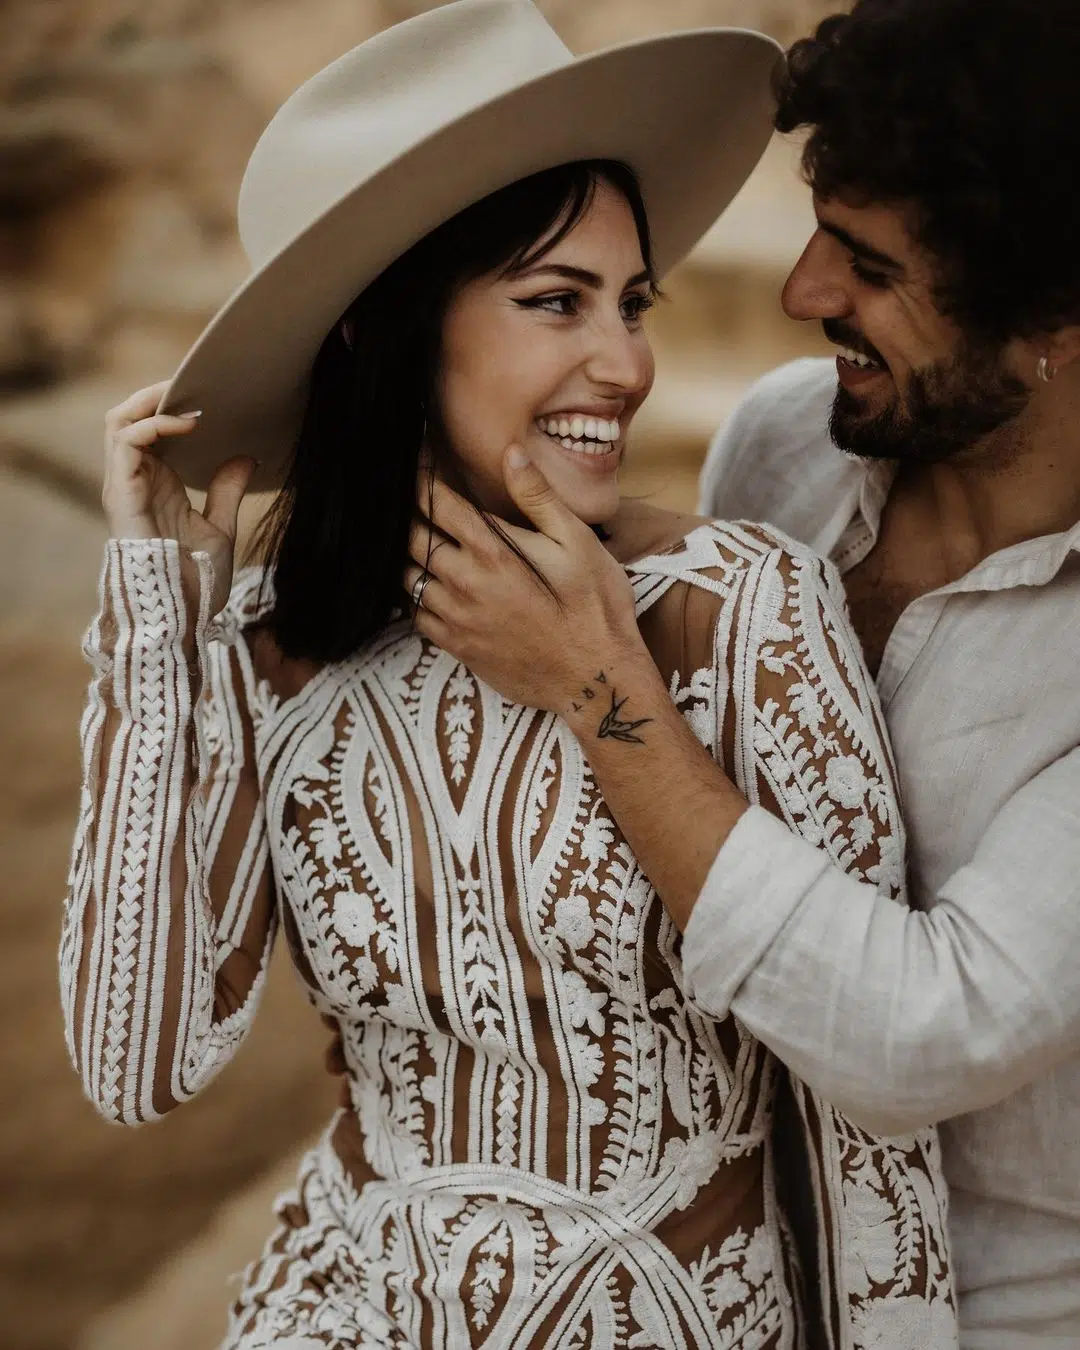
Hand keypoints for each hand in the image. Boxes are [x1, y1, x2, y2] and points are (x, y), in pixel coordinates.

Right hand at [102, 382, 257, 615]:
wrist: (181, 614)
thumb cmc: (196, 581)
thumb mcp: (221, 528)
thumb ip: (227, 491)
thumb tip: (247, 457)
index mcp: (154, 485)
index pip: (149, 429)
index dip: (171, 407)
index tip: (208, 397)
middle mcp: (134, 480)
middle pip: (127, 416)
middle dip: (157, 394)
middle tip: (195, 384)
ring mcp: (124, 486)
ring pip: (118, 420)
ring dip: (151, 401)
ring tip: (187, 394)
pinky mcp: (121, 493)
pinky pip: (127, 442)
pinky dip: (155, 425)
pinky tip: (188, 423)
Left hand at [406, 446, 647, 712]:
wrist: (597, 682)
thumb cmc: (595, 609)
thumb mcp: (578, 545)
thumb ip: (538, 498)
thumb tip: (511, 452)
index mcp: (493, 554)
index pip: (438, 503)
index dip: (422, 476)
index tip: (416, 458)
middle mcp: (465, 585)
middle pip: (412, 538)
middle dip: (408, 512)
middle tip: (406, 495)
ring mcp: (457, 621)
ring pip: (408, 577)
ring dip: (408, 554)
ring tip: (415, 536)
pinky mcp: (458, 648)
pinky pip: (417, 615)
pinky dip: (416, 594)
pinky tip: (427, 584)